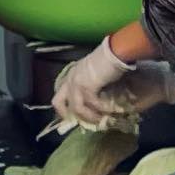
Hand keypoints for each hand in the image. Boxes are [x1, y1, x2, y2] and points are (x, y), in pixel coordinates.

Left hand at [53, 37, 174, 126]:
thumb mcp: (96, 73)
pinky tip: (109, 111)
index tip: (74, 118)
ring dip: (89, 116)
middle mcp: (70, 78)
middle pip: (58, 102)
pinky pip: (91, 103)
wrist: (117, 51)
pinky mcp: (87, 85)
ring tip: (100, 121)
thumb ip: (92, 85)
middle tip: (81, 123)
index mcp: (71, 74)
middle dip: (67, 115)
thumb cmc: (110, 60)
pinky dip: (100, 109)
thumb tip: (97, 101)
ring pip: (77, 107)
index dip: (65, 108)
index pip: (60, 95)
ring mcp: (76, 81)